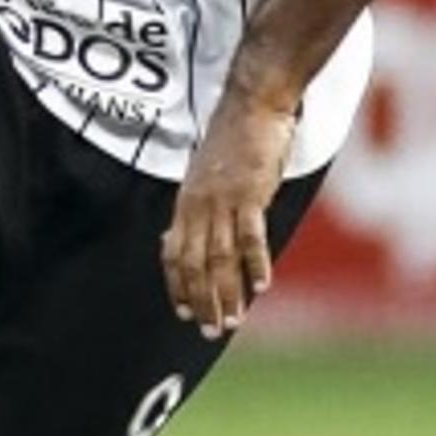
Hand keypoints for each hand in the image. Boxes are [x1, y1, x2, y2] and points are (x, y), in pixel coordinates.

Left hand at [162, 89, 299, 337]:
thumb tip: (184, 235)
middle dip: (201, 301)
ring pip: (219, 257)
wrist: (252, 105)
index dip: (178, 286)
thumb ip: (198, 207)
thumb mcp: (205, 176)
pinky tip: (261, 287)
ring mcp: (223, 200)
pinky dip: (254, 264)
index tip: (183, 312)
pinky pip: (250, 236)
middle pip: (194, 264)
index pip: (174, 254)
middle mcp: (198, 205)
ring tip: (232, 321)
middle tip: (211, 331)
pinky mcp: (250, 193)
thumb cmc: (234, 140)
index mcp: (186, 203)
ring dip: (226, 293)